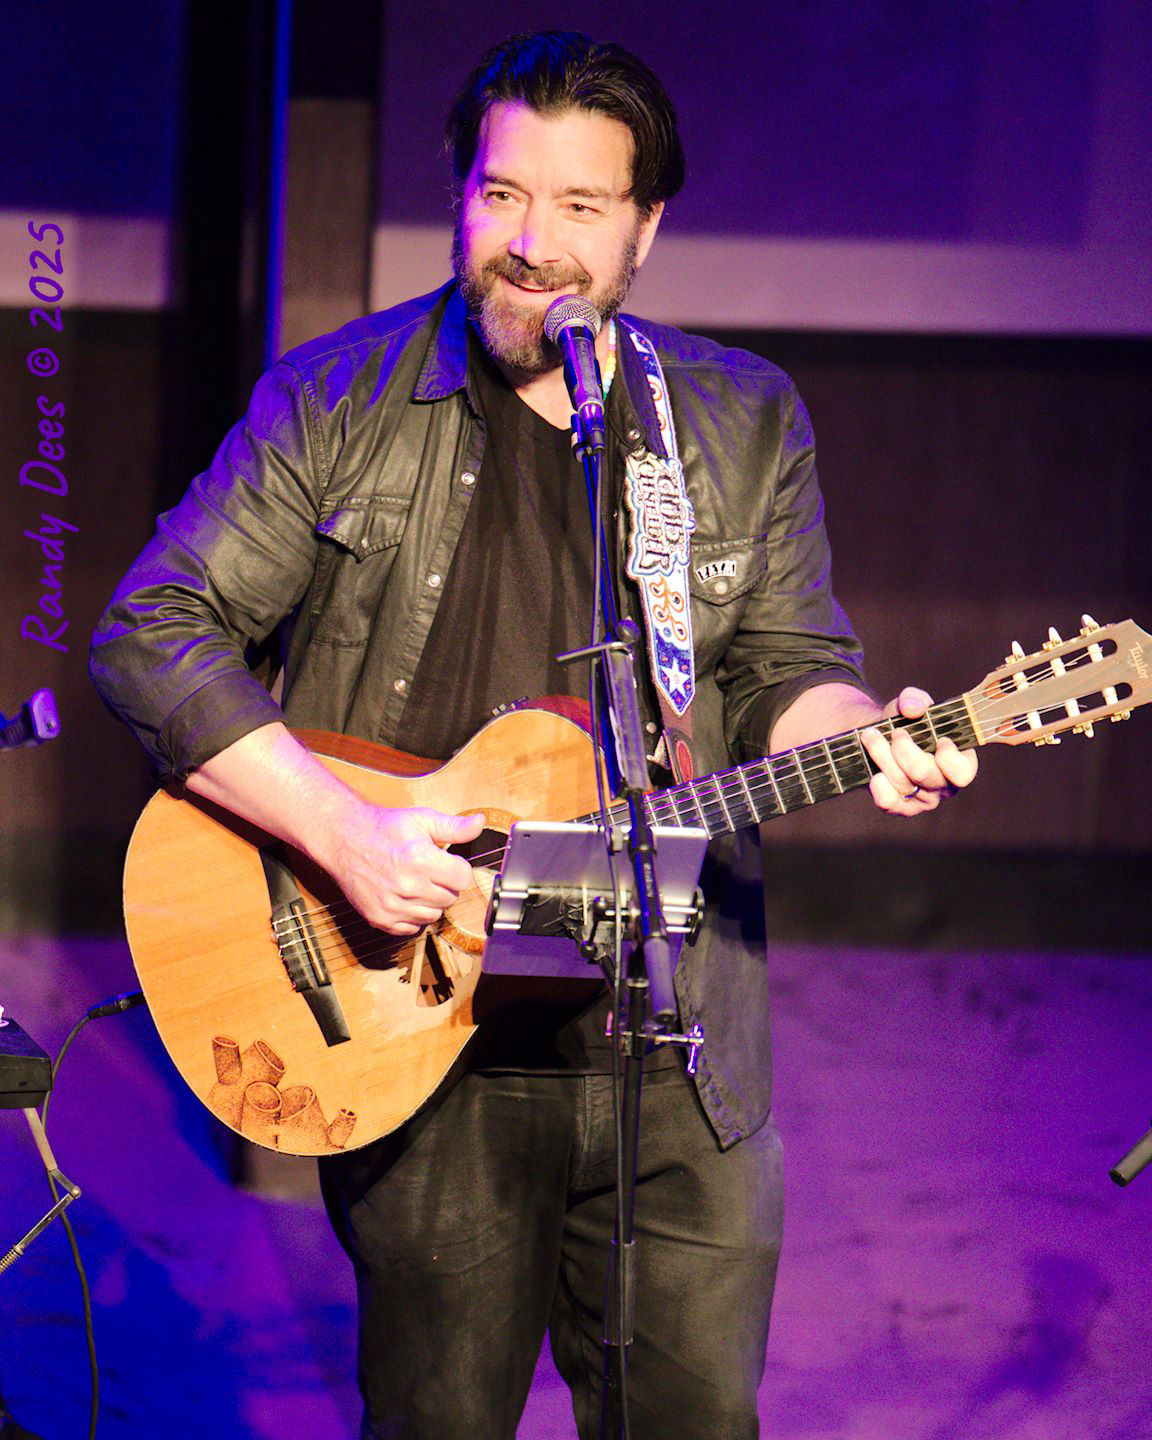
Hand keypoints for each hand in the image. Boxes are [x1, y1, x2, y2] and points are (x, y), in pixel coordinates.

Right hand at [325, 804, 485, 933]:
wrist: (344, 840)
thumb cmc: (383, 828)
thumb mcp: (421, 819)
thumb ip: (454, 826)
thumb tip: (479, 822)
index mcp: (421, 860)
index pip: (463, 878)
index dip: (457, 868)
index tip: (446, 861)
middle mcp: (408, 886)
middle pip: (450, 897)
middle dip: (444, 883)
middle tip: (428, 869)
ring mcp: (393, 906)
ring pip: (434, 915)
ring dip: (430, 900)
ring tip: (415, 881)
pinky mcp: (381, 919)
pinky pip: (413, 928)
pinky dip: (412, 915)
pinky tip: (404, 896)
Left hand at [861, 687, 977, 816]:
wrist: (881, 741)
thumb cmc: (906, 724)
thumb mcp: (911, 705)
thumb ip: (915, 699)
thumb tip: (912, 707)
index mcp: (959, 762)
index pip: (963, 772)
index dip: (949, 757)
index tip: (938, 738)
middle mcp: (944, 785)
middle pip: (925, 774)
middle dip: (904, 750)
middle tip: (895, 732)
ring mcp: (922, 799)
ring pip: (903, 783)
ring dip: (882, 756)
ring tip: (871, 736)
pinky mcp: (901, 808)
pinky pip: (890, 804)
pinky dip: (879, 788)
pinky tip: (874, 774)